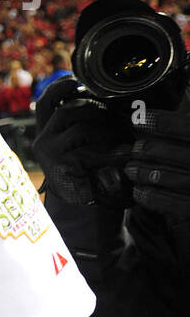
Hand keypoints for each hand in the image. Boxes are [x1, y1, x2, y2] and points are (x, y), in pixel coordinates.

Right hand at [33, 77, 131, 208]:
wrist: (84, 213)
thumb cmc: (90, 177)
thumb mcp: (85, 147)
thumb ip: (85, 126)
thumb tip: (99, 98)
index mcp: (46, 134)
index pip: (47, 102)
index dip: (61, 87)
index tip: (77, 80)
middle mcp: (42, 142)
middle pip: (68, 110)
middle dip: (96, 109)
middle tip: (116, 118)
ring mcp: (49, 154)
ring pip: (80, 126)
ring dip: (107, 130)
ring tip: (122, 141)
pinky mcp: (61, 167)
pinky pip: (89, 149)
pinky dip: (111, 152)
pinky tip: (122, 156)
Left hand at [127, 100, 189, 218]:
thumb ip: (184, 127)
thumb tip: (149, 112)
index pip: (188, 128)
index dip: (162, 122)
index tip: (139, 119)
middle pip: (177, 153)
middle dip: (149, 149)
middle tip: (135, 149)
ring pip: (170, 178)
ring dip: (144, 173)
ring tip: (131, 169)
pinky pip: (172, 204)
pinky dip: (151, 196)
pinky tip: (140, 191)